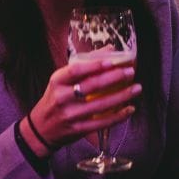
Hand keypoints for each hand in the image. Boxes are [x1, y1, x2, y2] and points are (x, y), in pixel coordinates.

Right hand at [24, 54, 141, 155]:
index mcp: (57, 81)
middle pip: (91, 86)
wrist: (41, 129)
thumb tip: (110, 49)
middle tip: (131, 72)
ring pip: (100, 105)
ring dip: (122, 96)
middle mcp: (62, 98)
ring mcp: (70, 115)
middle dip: (114, 78)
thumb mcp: (62, 80)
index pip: (76, 70)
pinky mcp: (78, 129)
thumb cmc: (55, 99)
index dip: (95, 65)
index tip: (113, 61)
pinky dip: (118, 116)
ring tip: (137, 88)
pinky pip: (102, 122)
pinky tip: (130, 109)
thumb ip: (84, 64)